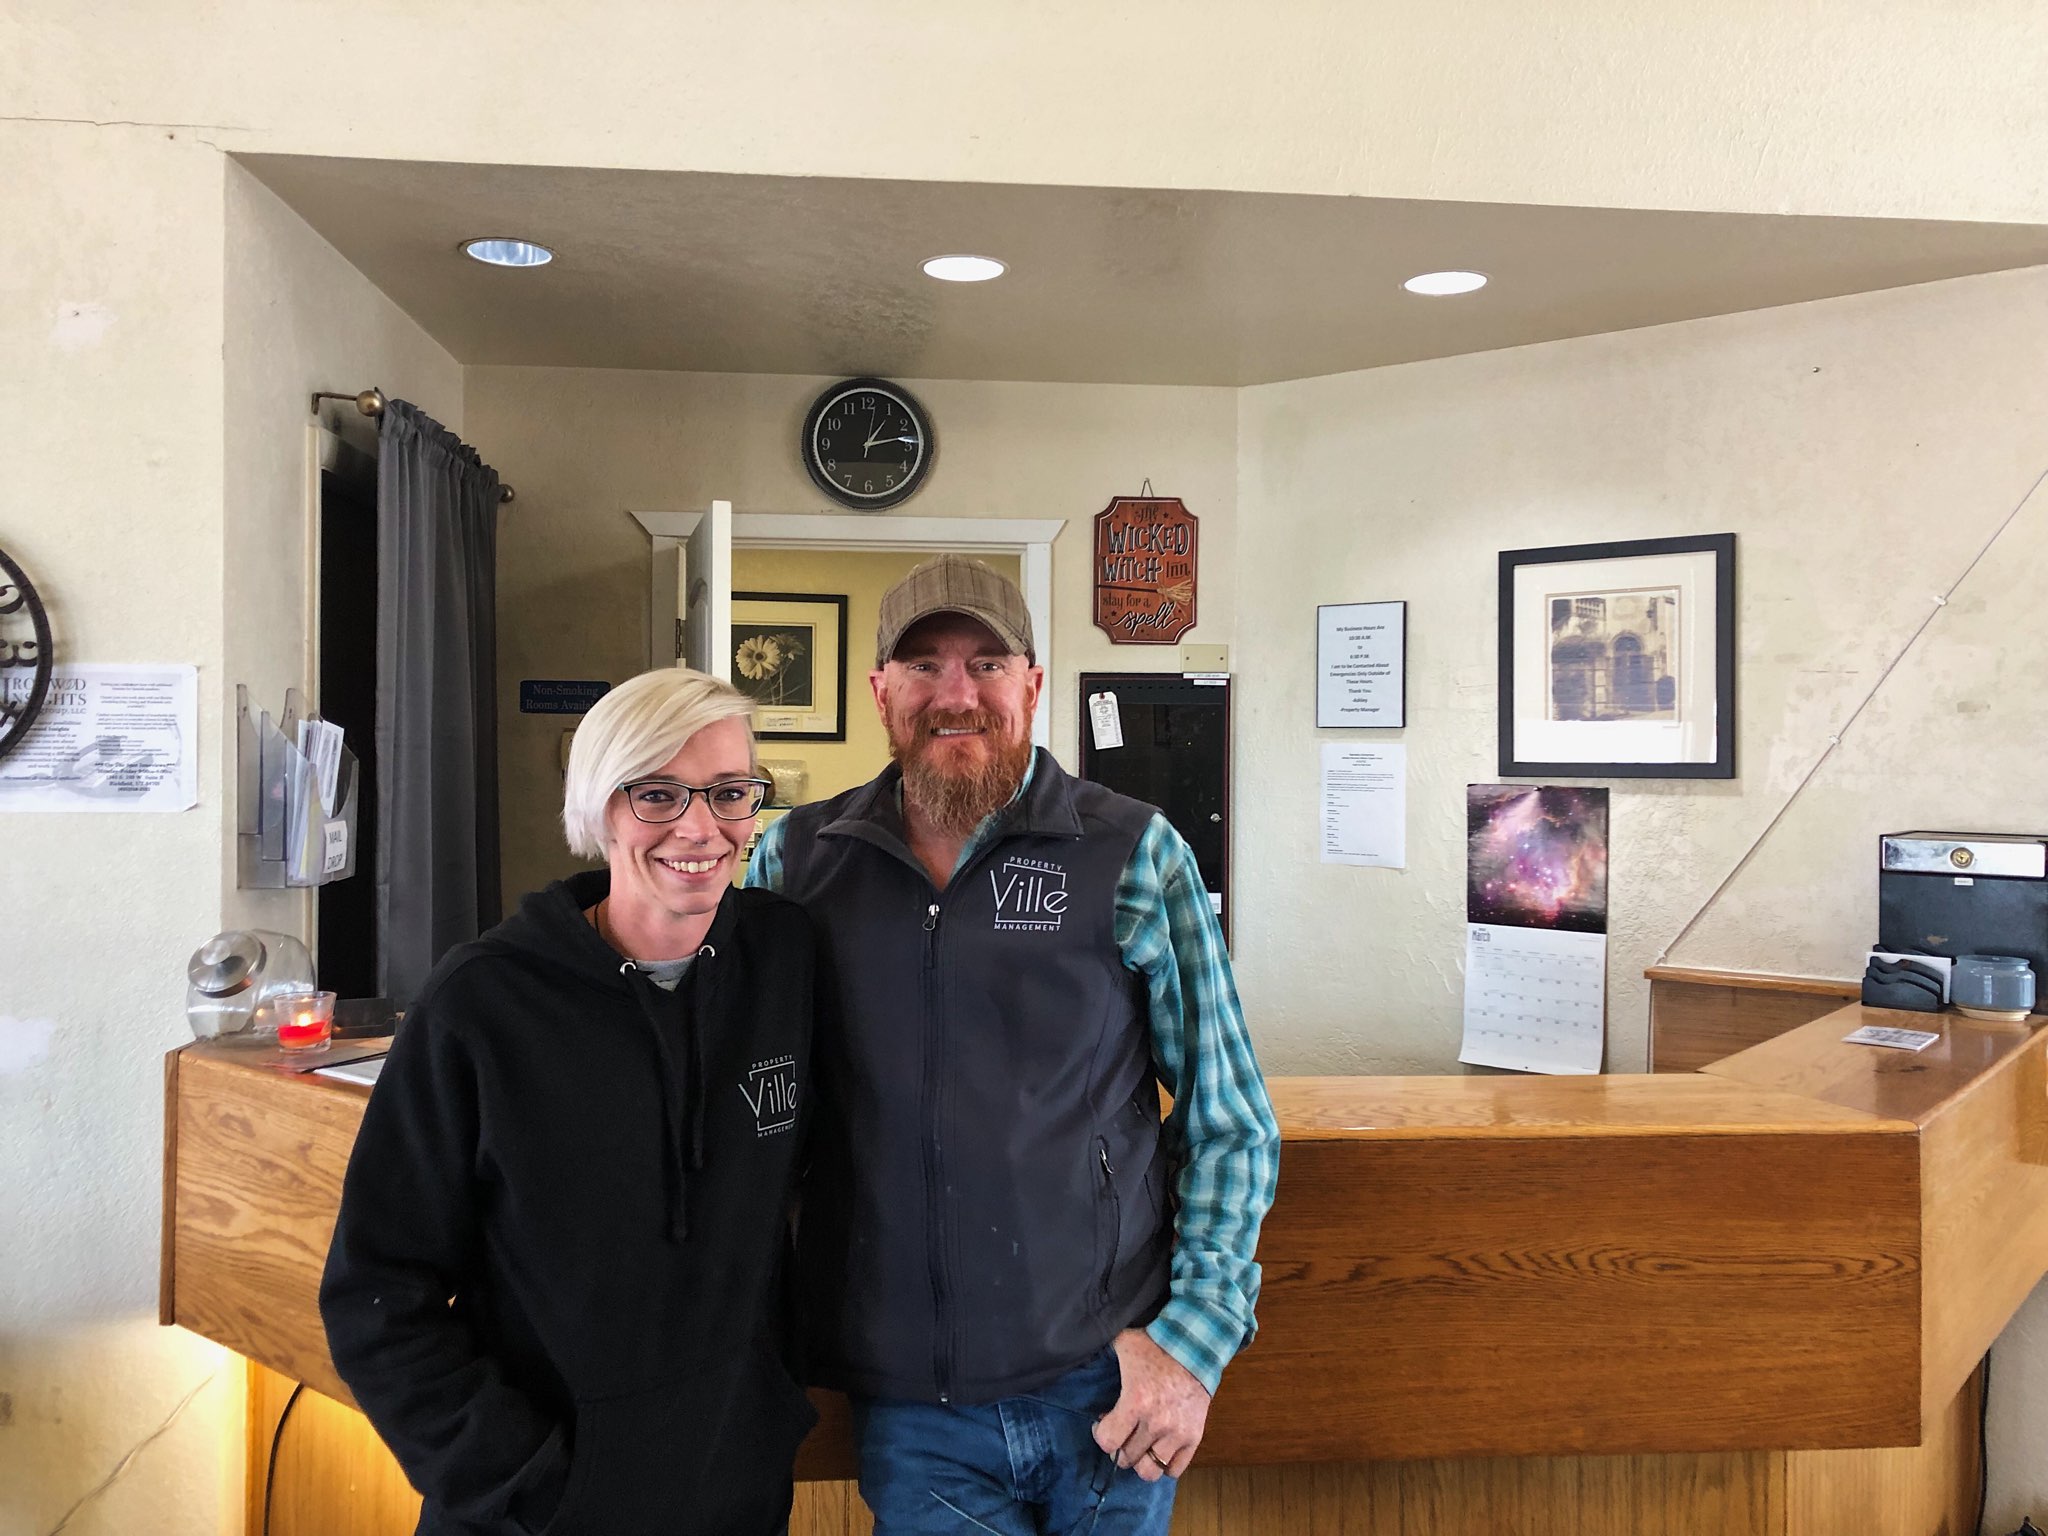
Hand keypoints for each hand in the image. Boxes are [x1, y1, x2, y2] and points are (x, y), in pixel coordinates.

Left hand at [1091, 1328, 1210, 1480]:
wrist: (1196, 1345)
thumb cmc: (1156, 1344)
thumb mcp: (1123, 1343)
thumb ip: (1101, 1353)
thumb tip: (1077, 1349)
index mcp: (1136, 1402)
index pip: (1108, 1442)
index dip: (1100, 1434)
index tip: (1102, 1422)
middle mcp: (1156, 1423)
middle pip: (1126, 1458)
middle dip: (1119, 1447)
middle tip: (1121, 1432)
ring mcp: (1176, 1433)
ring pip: (1149, 1471)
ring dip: (1140, 1460)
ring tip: (1139, 1445)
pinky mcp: (1194, 1437)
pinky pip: (1175, 1470)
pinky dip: (1164, 1464)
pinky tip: (1158, 1449)